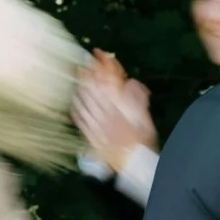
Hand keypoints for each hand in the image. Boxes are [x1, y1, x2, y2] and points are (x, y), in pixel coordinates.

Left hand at [74, 53, 156, 174]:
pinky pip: (81, 119)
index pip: (109, 82)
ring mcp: (97, 124)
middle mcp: (106, 114)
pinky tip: (74, 101)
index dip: (104, 67)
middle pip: (94, 90)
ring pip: (85, 102)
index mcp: (120, 108)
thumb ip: (139, 100)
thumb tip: (133, 83)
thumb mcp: (145, 119)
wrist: (135, 164)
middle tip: (83, 62)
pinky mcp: (91, 135)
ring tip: (77, 77)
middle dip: (89, 74)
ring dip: (81, 88)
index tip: (99, 55)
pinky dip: (77, 108)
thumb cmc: (143, 143)